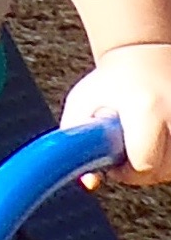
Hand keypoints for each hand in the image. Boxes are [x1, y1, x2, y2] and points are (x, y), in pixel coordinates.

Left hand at [64, 44, 170, 181]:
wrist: (148, 57)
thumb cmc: (112, 82)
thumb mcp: (83, 102)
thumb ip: (76, 139)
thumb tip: (89, 182)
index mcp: (147, 106)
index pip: (144, 163)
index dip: (127, 170)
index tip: (116, 157)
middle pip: (163, 171)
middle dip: (143, 167)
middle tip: (130, 145)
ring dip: (161, 163)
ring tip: (148, 138)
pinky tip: (162, 139)